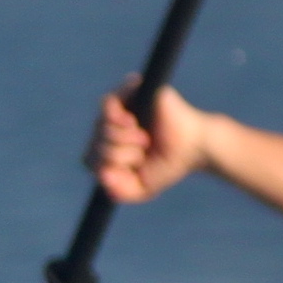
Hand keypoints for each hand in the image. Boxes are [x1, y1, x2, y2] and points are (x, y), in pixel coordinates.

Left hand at [91, 83, 213, 204]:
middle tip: (141, 155)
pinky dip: (116, 119)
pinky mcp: (132, 92)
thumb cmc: (168, 164)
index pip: (89, 158)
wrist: (194, 149)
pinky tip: (132, 124)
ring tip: (143, 140)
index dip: (102, 167)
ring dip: (120, 140)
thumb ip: (119, 191)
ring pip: (99, 125)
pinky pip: (107, 104)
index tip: (126, 171)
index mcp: (111, 148)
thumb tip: (102, 174)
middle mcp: (113, 128)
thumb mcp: (140, 188)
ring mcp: (121, 109)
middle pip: (94, 143)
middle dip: (116, 155)